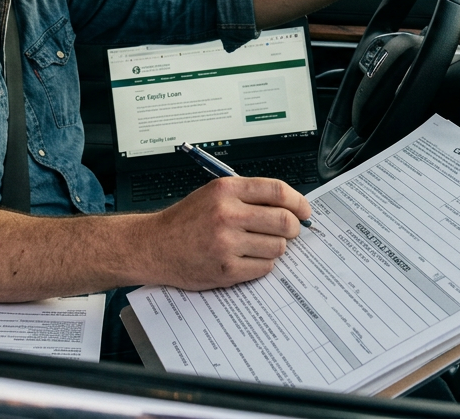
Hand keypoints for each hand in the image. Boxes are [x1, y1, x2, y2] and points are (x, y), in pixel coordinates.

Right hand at [142, 177, 311, 290]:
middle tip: (289, 231)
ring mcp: (227, 243)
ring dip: (275, 247)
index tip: (305, 210)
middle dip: (293, 228)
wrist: (155, 246)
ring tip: (258, 245)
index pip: (277, 191)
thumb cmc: (186, 221)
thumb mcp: (213, 194)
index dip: (298, 202)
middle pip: (284, 221)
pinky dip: (262, 264)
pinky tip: (247, 258)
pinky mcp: (226, 268)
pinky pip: (264, 267)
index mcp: (226, 190)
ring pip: (277, 246)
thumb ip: (248, 196)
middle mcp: (227, 214)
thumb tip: (290, 207)